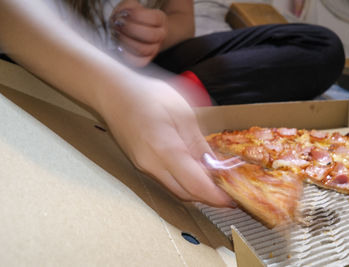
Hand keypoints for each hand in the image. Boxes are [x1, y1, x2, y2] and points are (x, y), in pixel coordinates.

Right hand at [98, 76, 234, 206]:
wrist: (112, 93)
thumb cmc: (149, 95)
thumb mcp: (182, 112)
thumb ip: (197, 142)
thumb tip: (213, 166)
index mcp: (165, 151)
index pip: (195, 185)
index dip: (216, 197)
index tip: (233, 200)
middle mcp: (152, 166)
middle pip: (186, 193)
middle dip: (209, 197)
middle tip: (228, 191)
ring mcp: (144, 167)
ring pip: (175, 189)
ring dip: (196, 190)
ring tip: (215, 181)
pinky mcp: (140, 164)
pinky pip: (166, 181)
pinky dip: (184, 182)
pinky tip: (194, 171)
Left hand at [110, 0, 167, 66]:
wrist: (141, 31)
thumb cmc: (134, 18)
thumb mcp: (132, 6)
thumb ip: (128, 7)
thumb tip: (122, 15)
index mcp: (160, 19)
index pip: (154, 19)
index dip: (138, 16)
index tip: (125, 14)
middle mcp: (160, 35)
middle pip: (151, 36)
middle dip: (131, 29)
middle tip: (118, 24)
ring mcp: (155, 49)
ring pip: (145, 50)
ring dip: (127, 42)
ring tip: (116, 35)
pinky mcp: (146, 59)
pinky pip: (139, 62)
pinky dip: (127, 56)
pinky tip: (119, 47)